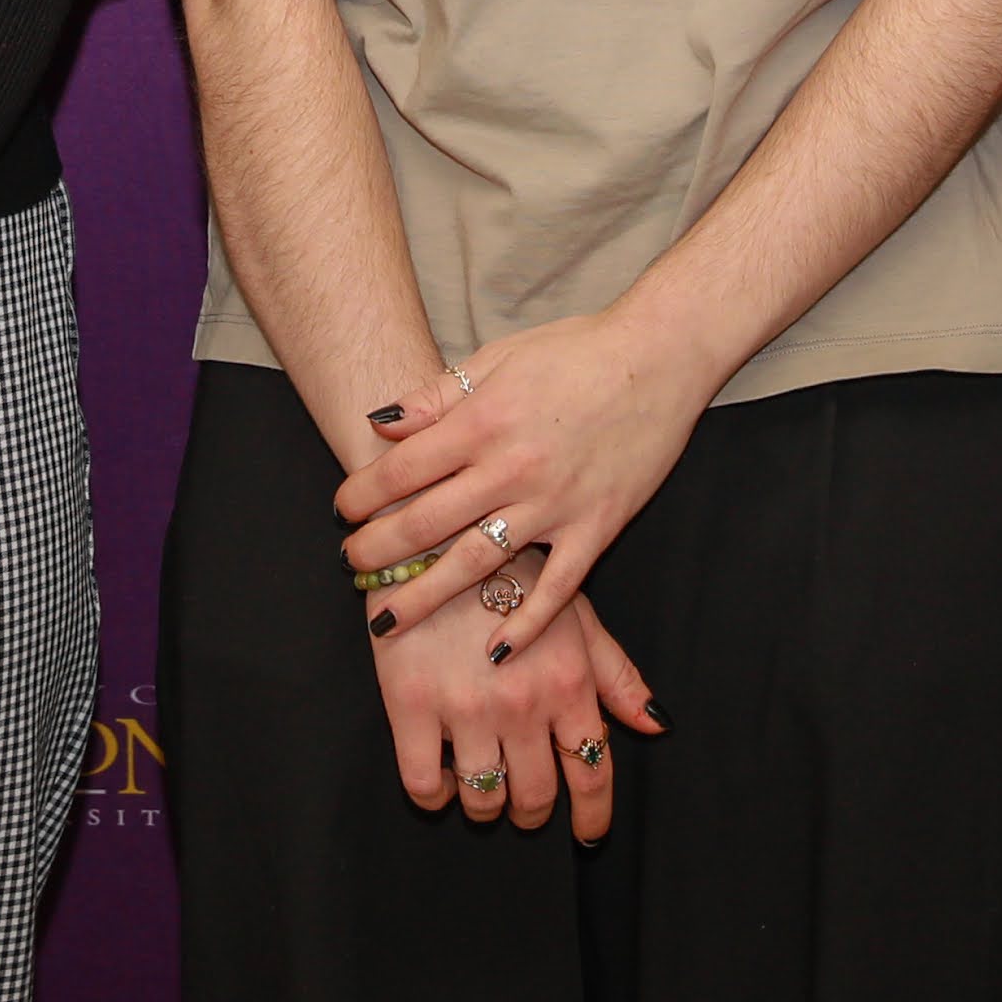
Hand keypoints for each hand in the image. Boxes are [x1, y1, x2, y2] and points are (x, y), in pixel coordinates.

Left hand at [330, 305, 719, 667]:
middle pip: (426, 522)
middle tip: (350, 568)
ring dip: (424, 596)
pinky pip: (557, 587)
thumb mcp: (498, 357)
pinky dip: (527, 622)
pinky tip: (495, 650)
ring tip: (386, 619)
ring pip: (475, 563)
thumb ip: (436, 396)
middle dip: (377, 552)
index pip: (402, 471)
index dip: (362, 496)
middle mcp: (511, 468)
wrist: (659, 356)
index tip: (343, 512)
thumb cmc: (576, 351)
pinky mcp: (596, 527)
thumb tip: (381, 424)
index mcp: (482, 421)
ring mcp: (554, 503)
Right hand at [375, 577, 662, 838]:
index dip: (594, 814)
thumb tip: (655, 724)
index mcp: (568, 683)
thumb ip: (615, 674)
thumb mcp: (574, 614)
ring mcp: (464, 707)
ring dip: (488, 806)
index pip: (592, 772)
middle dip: (534, 811)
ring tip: (485, 789)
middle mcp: (521, 703)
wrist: (433, 530)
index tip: (589, 835)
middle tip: (525, 805)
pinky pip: (423, 783)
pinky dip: (436, 797)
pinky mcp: (409, 704)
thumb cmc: (511, 571)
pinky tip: (443, 783)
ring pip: (484, 797)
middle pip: (536, 795)